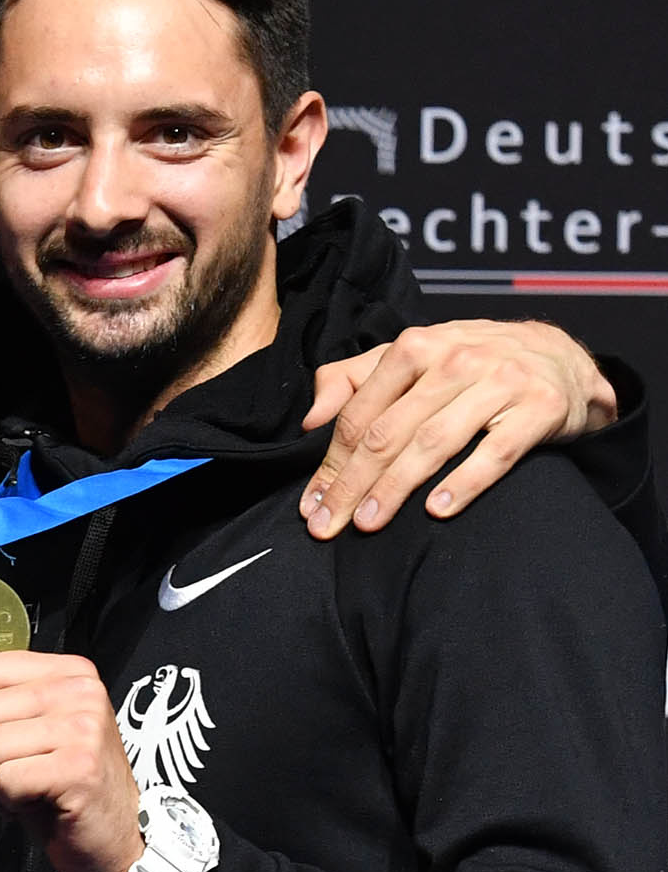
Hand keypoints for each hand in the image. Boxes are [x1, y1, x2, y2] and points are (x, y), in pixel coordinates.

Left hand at [0, 650, 141, 871]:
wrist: (110, 834)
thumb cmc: (65, 785)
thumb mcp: (33, 729)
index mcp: (68, 672)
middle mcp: (80, 691)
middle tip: (2, 775)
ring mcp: (84, 727)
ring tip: (19, 790)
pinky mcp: (80, 767)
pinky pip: (7, 778)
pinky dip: (7, 800)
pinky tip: (33, 802)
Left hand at [299, 319, 615, 536]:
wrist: (563, 359)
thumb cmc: (472, 364)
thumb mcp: (412, 357)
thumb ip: (352, 379)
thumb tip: (310, 420)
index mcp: (416, 347)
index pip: (361, 414)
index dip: (330, 462)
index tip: (312, 503)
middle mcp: (456, 360)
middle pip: (389, 432)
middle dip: (352, 483)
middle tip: (328, 524)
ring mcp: (500, 383)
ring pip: (434, 442)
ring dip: (395, 488)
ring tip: (368, 523)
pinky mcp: (539, 408)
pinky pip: (496, 452)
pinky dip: (464, 482)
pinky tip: (436, 509)